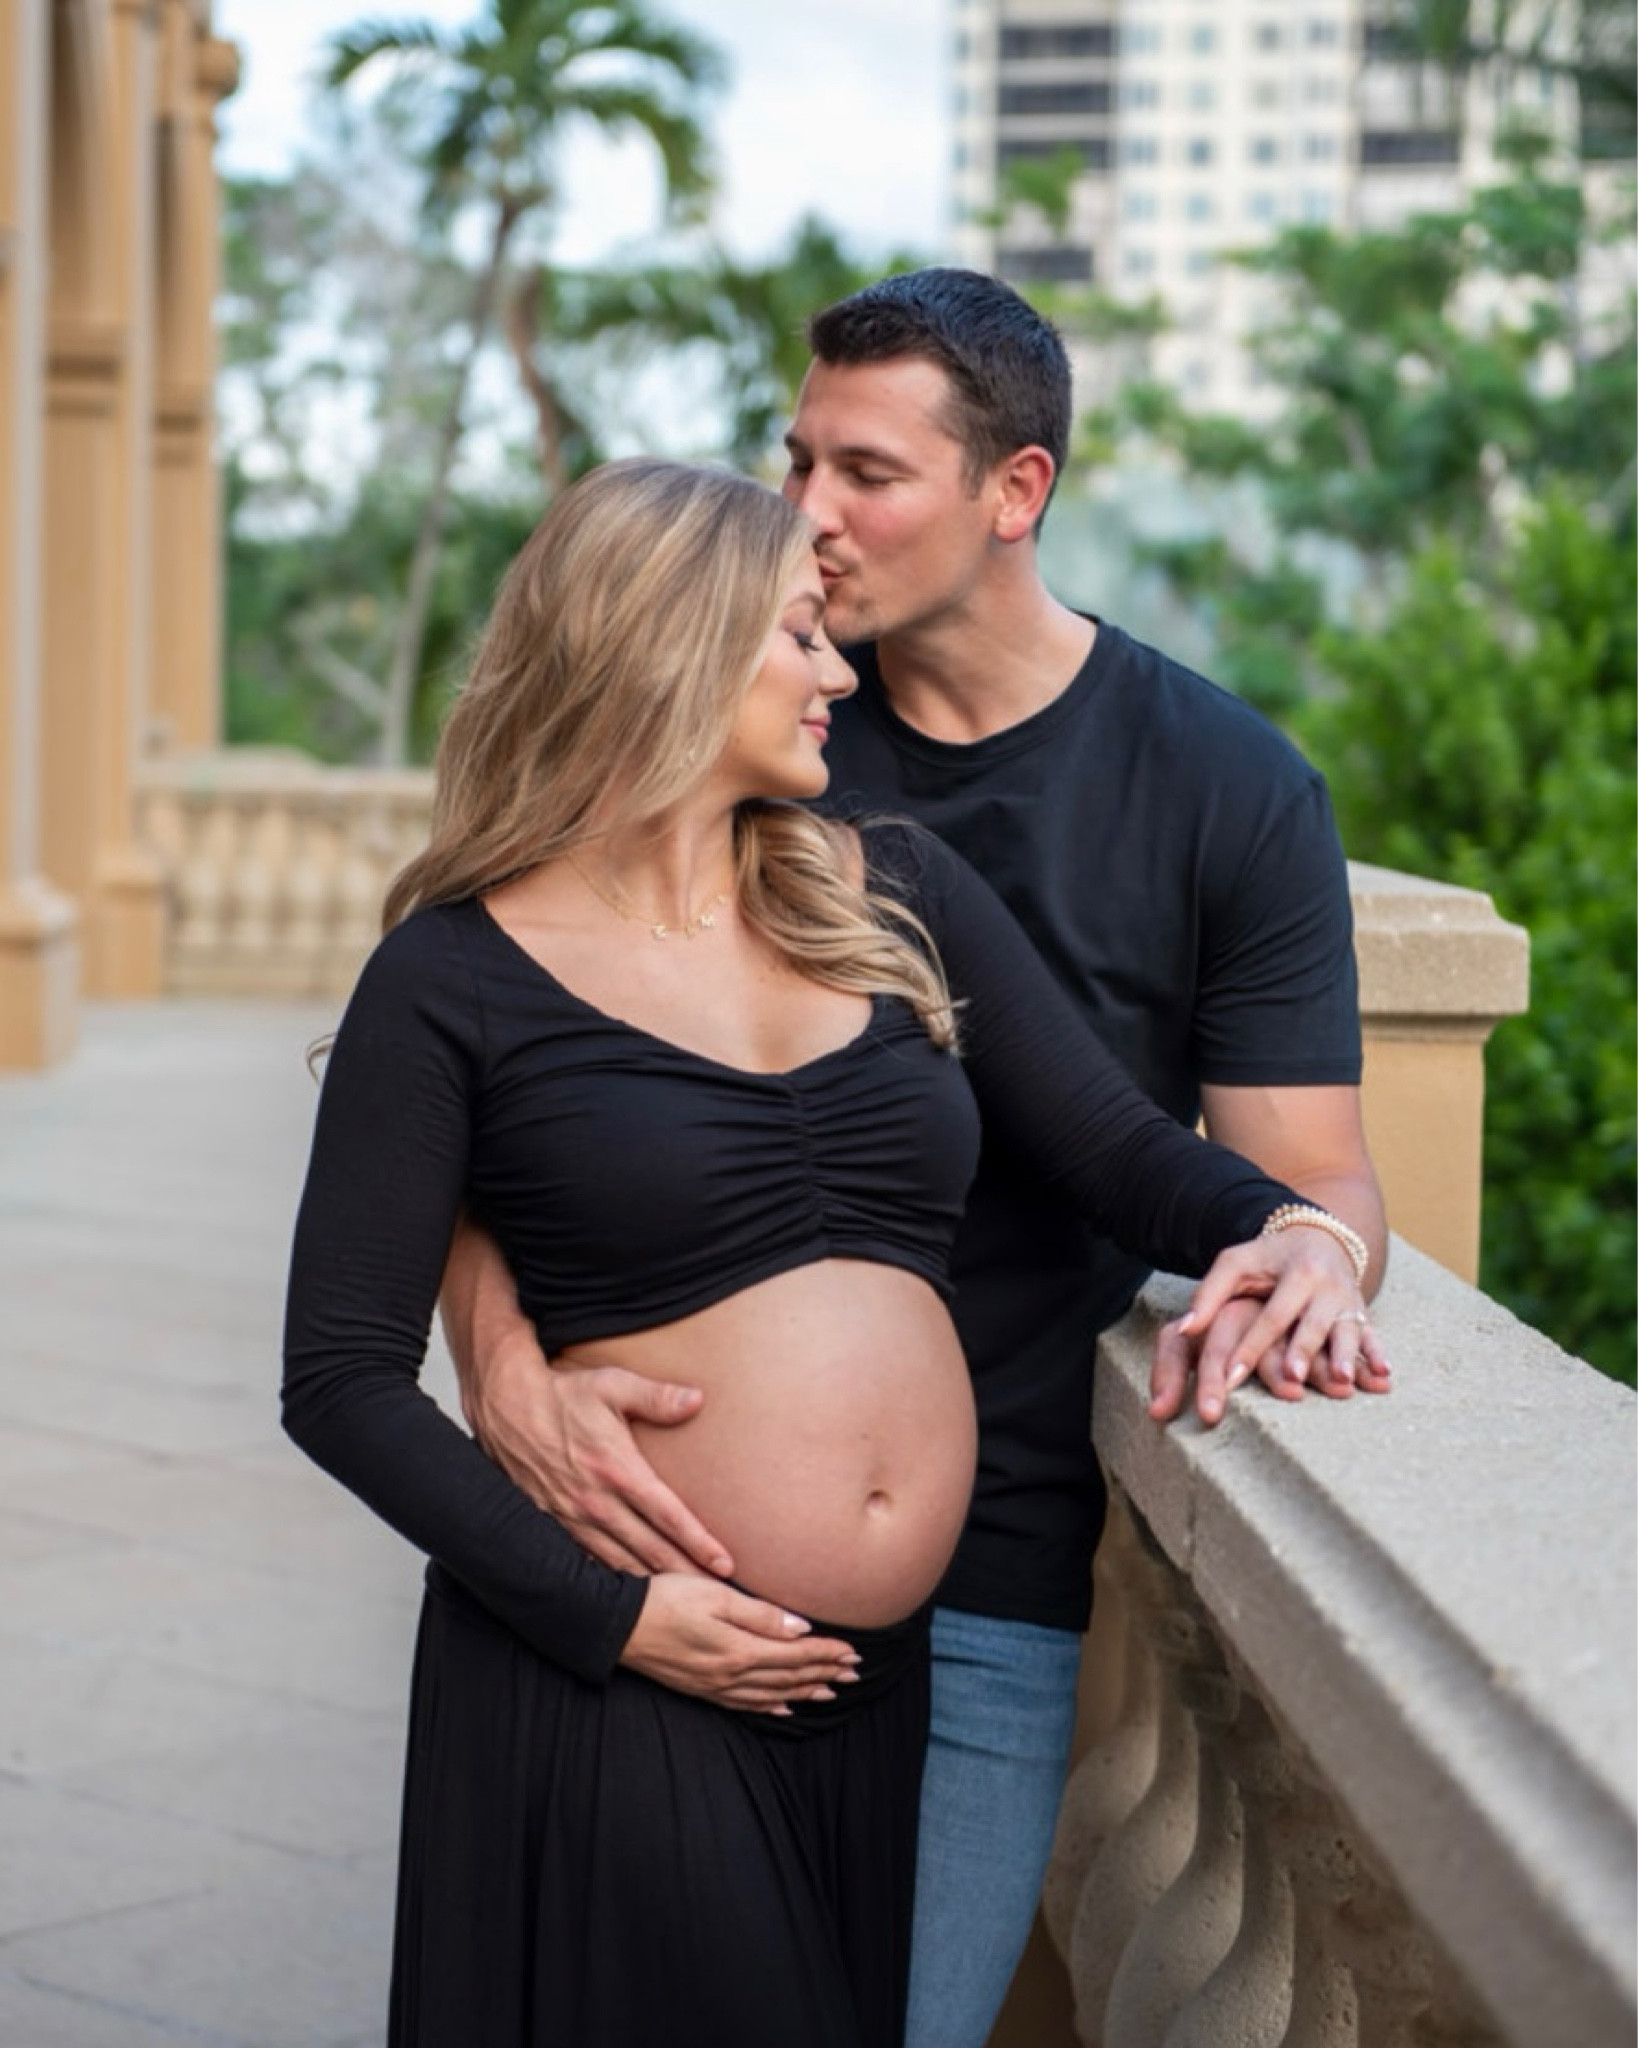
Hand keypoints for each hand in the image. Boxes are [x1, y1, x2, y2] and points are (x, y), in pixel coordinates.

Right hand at [462, 1333, 734, 1577]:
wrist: (506, 1408)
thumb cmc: (563, 1394)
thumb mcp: (613, 1385)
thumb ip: (657, 1397)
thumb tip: (697, 1399)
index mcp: (618, 1470)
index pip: (668, 1515)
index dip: (699, 1543)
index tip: (726, 1565)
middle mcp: (596, 1501)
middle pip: (650, 1549)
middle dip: (686, 1576)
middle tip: (719, 1598)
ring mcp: (572, 1517)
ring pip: (620, 1564)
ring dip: (653, 1586)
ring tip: (683, 1604)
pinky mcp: (552, 1524)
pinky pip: (588, 1562)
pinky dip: (612, 1582)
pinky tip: (630, 1598)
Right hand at [619, 1575, 860, 1714]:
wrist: (621, 1627)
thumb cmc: (667, 1600)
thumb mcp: (716, 1596)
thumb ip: (761, 1615)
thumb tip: (802, 1628)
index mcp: (741, 1650)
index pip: (796, 1654)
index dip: (827, 1654)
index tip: (853, 1653)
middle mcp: (733, 1675)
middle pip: (789, 1677)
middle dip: (824, 1673)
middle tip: (854, 1673)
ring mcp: (717, 1686)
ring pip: (772, 1694)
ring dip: (803, 1691)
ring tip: (830, 1690)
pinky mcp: (702, 1690)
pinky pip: (746, 1705)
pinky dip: (771, 1707)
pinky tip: (783, 1708)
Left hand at [1149, 1225, 1391, 1427]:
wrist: (1317, 1239)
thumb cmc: (1268, 1258)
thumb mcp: (1236, 1264)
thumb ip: (1209, 1294)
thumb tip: (1183, 1330)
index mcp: (1295, 1271)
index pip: (1270, 1315)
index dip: (1250, 1346)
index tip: (1231, 1377)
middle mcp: (1326, 1285)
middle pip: (1312, 1323)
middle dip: (1301, 1352)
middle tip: (1292, 1379)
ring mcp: (1348, 1299)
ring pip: (1347, 1331)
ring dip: (1346, 1357)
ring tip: (1342, 1381)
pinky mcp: (1362, 1312)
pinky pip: (1372, 1334)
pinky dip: (1378, 1354)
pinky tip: (1383, 1374)